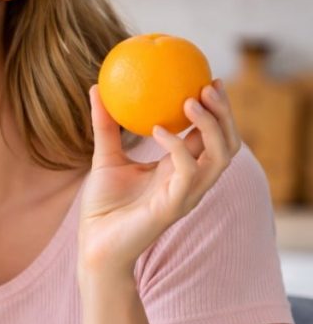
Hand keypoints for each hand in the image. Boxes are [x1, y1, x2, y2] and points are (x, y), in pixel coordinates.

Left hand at [78, 80, 240, 275]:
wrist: (94, 244)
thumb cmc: (103, 206)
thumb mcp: (104, 158)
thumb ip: (105, 125)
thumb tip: (96, 87)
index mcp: (180, 169)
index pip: (211, 136)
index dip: (216, 109)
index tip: (207, 79)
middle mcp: (191, 181)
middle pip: (228, 143)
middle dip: (225, 113)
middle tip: (208, 86)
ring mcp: (187, 194)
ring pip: (221, 156)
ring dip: (210, 126)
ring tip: (190, 101)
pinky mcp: (175, 206)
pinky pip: (188, 172)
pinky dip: (178, 147)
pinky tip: (157, 130)